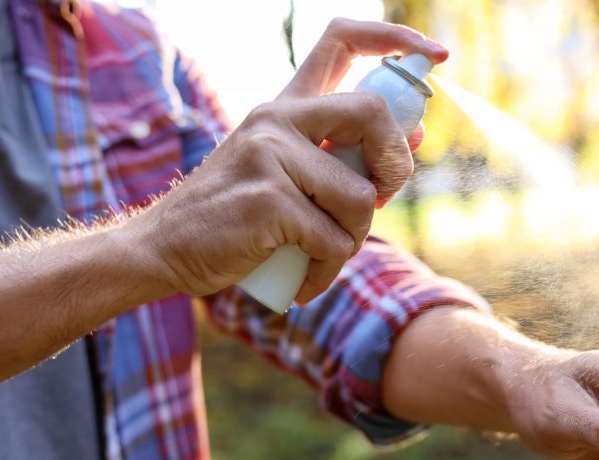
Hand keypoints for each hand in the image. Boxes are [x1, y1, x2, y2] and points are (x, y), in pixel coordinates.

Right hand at [122, 19, 446, 302]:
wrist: (162, 249)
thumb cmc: (236, 217)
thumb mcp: (287, 174)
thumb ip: (342, 154)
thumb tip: (414, 134)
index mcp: (286, 105)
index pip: (342, 38)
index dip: (396, 39)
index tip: (436, 56)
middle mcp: (277, 117)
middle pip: (373, 113)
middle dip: (396, 167)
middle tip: (381, 200)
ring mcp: (269, 154)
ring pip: (360, 197)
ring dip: (354, 239)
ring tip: (322, 255)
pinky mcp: (267, 200)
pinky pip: (333, 241)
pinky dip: (327, 272)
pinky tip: (305, 281)